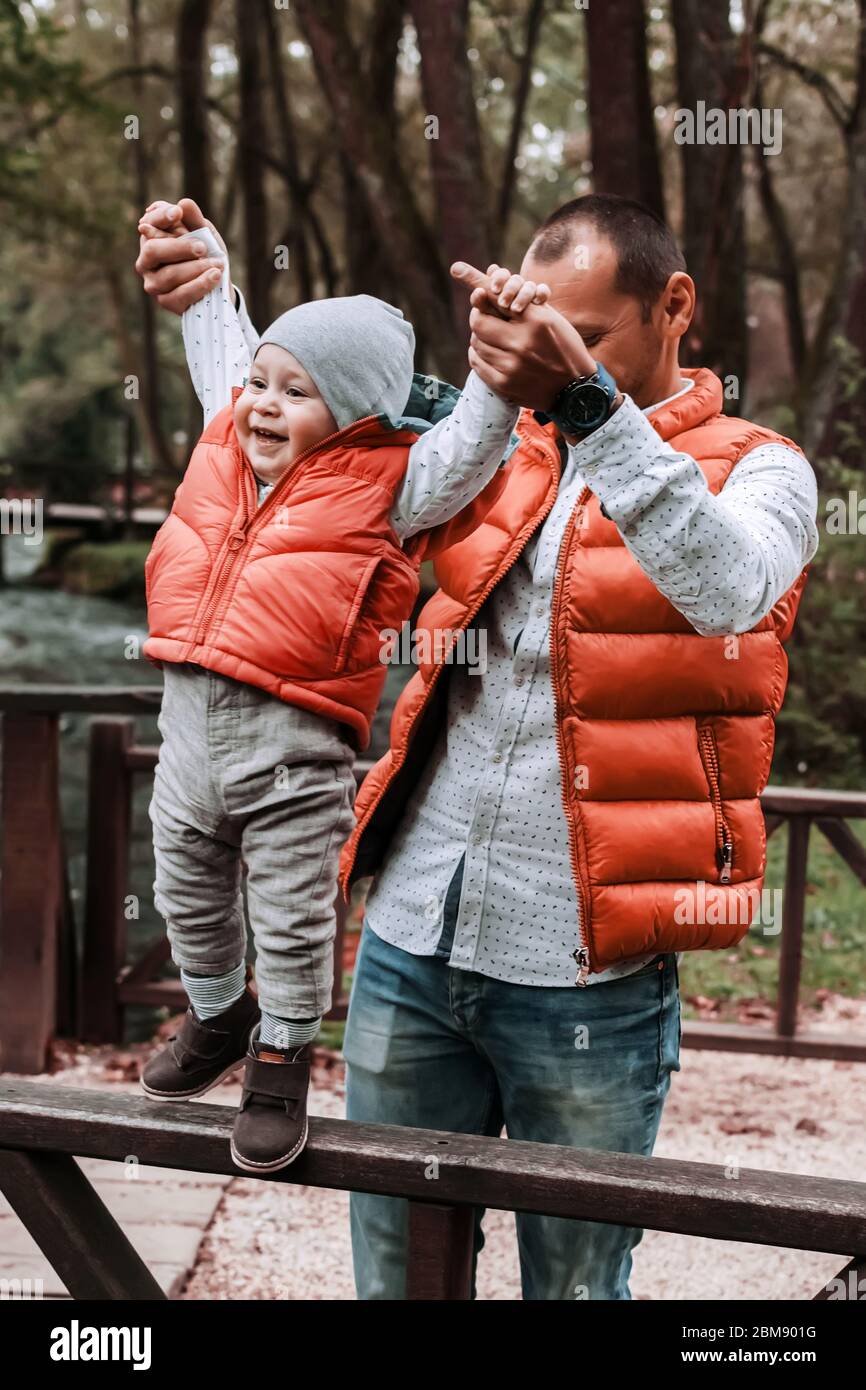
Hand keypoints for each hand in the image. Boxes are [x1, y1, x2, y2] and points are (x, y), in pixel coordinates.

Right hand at [134, 198, 227, 314]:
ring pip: (169, 274)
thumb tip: (184, 203)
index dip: (161, 217)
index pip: (149, 223)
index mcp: (152, 237)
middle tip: (202, 247)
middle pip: (153, 250)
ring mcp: (153, 283)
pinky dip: (200, 284)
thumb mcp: (204, 233)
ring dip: (196, 268)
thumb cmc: (206, 254)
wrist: (217, 284)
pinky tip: (214, 276)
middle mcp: (146, 260)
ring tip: (218, 264)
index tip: (178, 213)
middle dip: (179, 247)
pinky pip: (181, 294)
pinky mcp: (165, 302)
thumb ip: (194, 219)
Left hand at [450, 260, 596, 410]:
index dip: (480, 294)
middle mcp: (522, 343)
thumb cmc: (564, 348)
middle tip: (483, 316)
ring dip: (479, 337)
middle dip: (478, 316)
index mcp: (536, 321)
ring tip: (490, 337)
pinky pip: (477, 363)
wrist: (576, 390)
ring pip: (476, 343)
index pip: (496, 300)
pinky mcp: (504, 384)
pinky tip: (488, 353)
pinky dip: (478, 355)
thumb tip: (490, 282)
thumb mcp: (552, 319)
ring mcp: (511, 366)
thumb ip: (525, 302)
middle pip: (478, 322)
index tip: (475, 292)